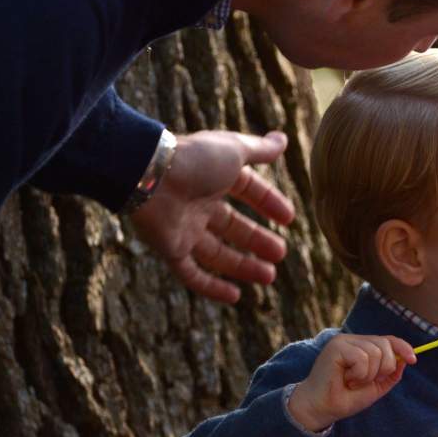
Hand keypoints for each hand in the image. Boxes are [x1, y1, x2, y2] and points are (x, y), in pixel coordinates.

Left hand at [129, 130, 294, 302]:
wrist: (148, 176)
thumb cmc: (194, 159)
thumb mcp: (234, 150)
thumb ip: (259, 149)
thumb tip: (283, 139)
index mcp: (214, 177)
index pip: (247, 190)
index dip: (268, 203)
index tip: (289, 219)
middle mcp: (199, 203)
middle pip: (233, 226)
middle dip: (257, 240)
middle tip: (280, 253)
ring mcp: (184, 228)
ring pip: (217, 253)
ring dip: (243, 265)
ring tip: (269, 277)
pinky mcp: (170, 249)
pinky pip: (192, 274)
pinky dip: (212, 287)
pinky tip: (235, 296)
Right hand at [287, 335, 415, 431]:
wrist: (322, 408)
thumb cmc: (345, 398)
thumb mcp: (374, 387)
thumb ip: (389, 374)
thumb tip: (405, 360)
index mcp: (361, 347)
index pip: (387, 339)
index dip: (403, 347)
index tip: (413, 360)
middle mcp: (352, 340)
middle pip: (385, 345)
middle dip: (383, 369)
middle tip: (363, 382)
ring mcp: (343, 341)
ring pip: (375, 353)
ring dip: (368, 375)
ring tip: (352, 382)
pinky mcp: (336, 347)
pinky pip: (362, 358)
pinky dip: (359, 374)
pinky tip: (346, 379)